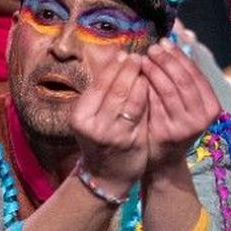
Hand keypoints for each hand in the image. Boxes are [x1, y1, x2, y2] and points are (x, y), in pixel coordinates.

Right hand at [70, 50, 148, 194]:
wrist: (105, 175)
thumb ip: (102, 94)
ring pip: (129, 98)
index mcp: (79, 116)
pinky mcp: (130, 140)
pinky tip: (151, 85)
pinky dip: (147, 94)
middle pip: (114, 88)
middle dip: (128, 69)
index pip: (99, 84)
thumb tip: (117, 60)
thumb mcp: (91, 117)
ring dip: (140, 78)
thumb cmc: (99, 140)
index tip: (123, 54)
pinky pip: (141, 111)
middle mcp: (93, 124)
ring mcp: (112, 133)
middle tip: (138, 56)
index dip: (113, 67)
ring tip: (147, 66)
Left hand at [140, 39, 219, 172]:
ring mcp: (186, 126)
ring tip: (143, 59)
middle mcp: (203, 117)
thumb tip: (172, 44)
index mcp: (212, 106)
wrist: (164, 158)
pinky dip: (147, 87)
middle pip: (183, 80)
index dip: (179, 56)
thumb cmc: (174, 122)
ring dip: (155, 71)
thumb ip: (183, 80)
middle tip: (152, 48)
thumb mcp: (186, 103)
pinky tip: (138, 76)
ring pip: (169, 90)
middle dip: (167, 61)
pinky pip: (155, 103)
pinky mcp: (168, 133)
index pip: (195, 74)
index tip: (166, 42)